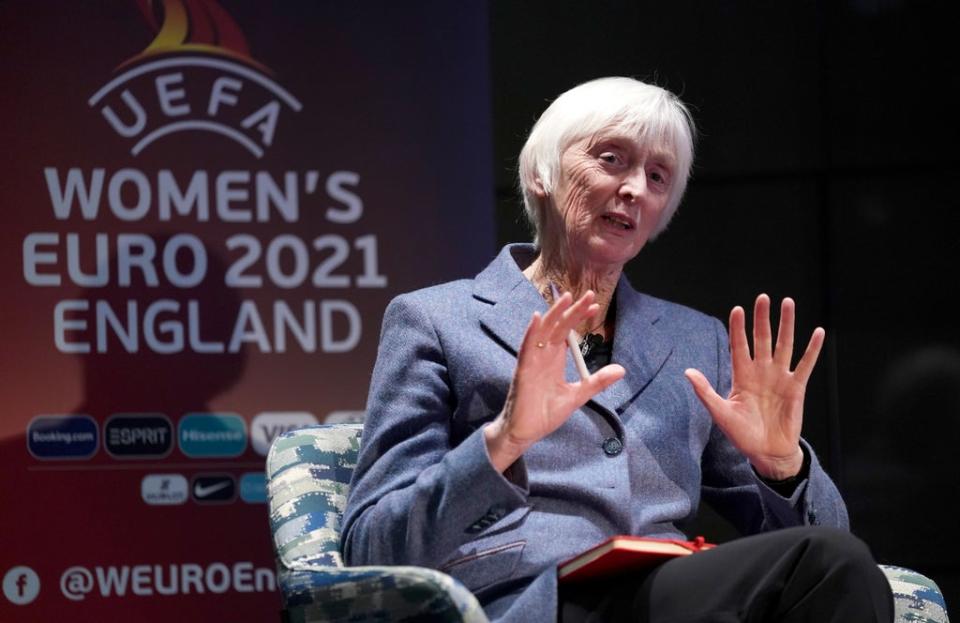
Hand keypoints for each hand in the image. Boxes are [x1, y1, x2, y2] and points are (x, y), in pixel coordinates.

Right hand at [485, 291, 624, 472]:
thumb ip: (597, 382)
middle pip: (558, 326)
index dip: (580, 318)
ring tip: (566, 298)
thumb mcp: (578, 396)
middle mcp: (543, 355)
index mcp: (554, 359)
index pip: (568, 332)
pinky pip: (527, 347)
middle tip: (588, 294)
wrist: (526, 432)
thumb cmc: (545, 413)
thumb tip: (621, 370)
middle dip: (573, 310)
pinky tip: (538, 318)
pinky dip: (532, 332)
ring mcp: (532, 360)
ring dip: (554, 314)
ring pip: (543, 331)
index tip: (595, 307)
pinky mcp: (524, 370)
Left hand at [684, 294, 824, 479]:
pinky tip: (817, 332)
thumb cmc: (742, 434)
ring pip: (784, 344)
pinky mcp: (796, 387)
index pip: (739, 346)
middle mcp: (761, 371)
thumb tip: (687, 372)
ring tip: (788, 303)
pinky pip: (805, 364)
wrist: (766, 452)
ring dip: (786, 324)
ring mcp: (779, 377)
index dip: (738, 328)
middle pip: (761, 338)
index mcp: (742, 376)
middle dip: (762, 318)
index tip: (737, 310)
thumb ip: (705, 392)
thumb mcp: (720, 413)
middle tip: (763, 297)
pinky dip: (812, 349)